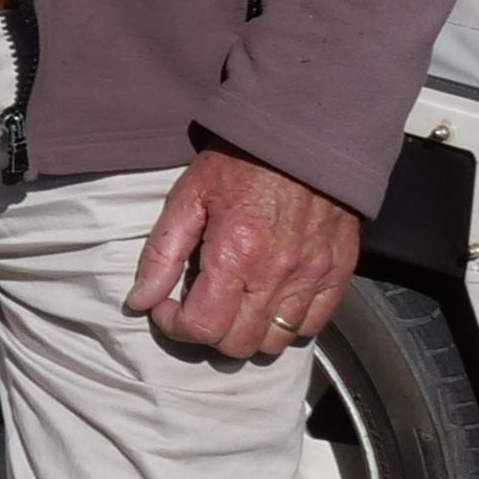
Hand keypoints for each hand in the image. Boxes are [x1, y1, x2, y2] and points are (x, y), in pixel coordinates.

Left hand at [127, 145, 358, 359]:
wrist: (305, 134)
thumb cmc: (241, 161)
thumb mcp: (188, 196)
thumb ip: (161, 254)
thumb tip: (139, 301)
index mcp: (236, 254)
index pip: (203, 327)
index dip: (175, 326)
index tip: (167, 308)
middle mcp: (278, 274)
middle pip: (238, 344)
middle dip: (208, 333)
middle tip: (198, 307)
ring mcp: (313, 276)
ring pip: (276, 342)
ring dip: (247, 333)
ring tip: (233, 305)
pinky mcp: (338, 272)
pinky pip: (312, 324)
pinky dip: (287, 324)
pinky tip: (269, 301)